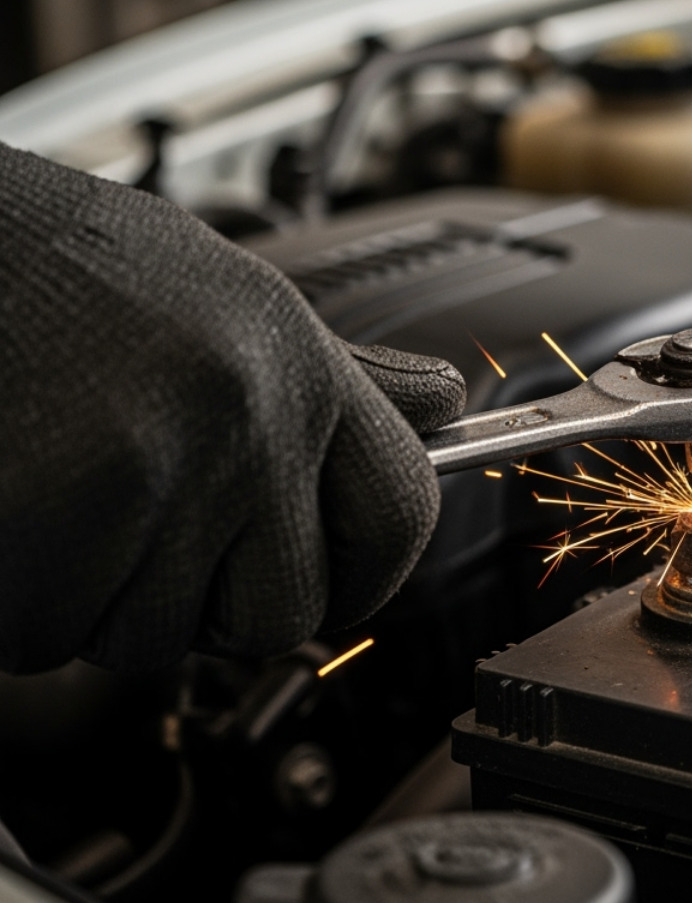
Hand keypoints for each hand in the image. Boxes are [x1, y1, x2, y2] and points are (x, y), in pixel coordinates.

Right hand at [0, 145, 464, 673]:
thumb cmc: (44, 265)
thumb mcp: (215, 291)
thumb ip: (332, 373)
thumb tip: (439, 405)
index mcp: (292, 357)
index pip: (401, 514)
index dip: (368, 573)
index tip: (335, 581)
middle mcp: (242, 414)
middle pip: (283, 612)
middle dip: (211, 603)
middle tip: (145, 529)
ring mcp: (150, 474)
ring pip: (153, 638)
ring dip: (99, 596)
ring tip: (58, 481)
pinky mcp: (48, 530)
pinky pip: (50, 638)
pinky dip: (20, 599)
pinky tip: (9, 503)